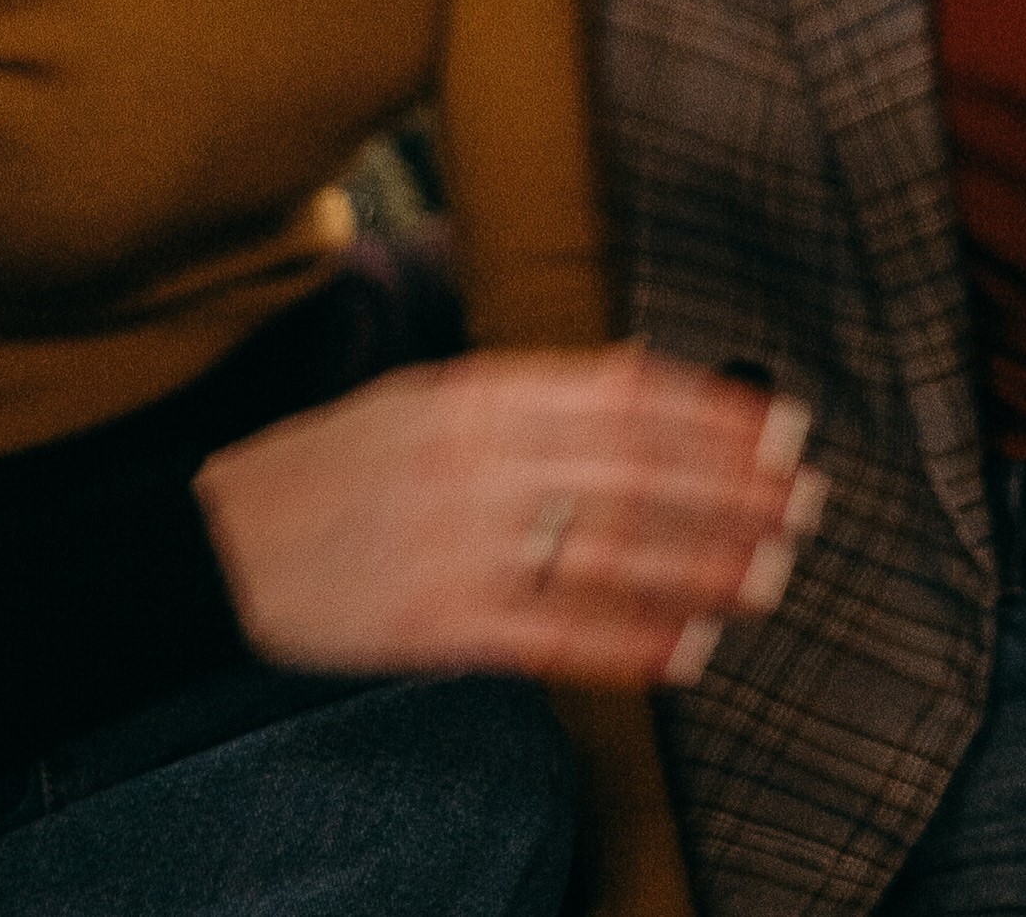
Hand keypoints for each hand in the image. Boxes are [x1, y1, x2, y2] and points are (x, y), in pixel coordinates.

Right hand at [192, 343, 823, 689]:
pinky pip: (555, 635)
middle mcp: (478, 458)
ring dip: (702, 565)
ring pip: (609, 551)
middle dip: (732, 488)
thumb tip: (639, 375)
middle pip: (633, 470)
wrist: (218, 542)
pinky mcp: (438, 623)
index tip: (782, 426)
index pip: (624, 395)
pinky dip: (629, 643)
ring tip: (771, 575)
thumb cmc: (334, 465)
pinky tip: (688, 649)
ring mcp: (459, 542)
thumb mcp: (426, 396)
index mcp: (478, 393)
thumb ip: (529, 393)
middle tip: (808, 502)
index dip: (712, 413)